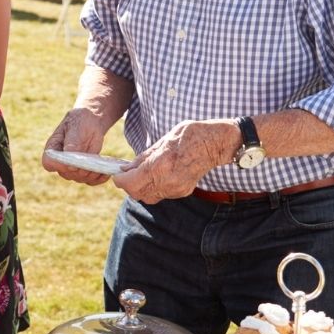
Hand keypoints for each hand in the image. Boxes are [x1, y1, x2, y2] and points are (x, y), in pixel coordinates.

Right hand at [41, 108, 112, 185]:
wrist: (90, 122)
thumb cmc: (79, 121)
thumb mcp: (75, 128)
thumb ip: (71, 144)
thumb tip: (71, 165)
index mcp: (53, 149)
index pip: (49, 163)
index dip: (59, 165)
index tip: (72, 163)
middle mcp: (60, 162)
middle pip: (67, 174)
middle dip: (81, 170)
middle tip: (92, 163)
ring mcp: (72, 169)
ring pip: (80, 178)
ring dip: (92, 174)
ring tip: (102, 166)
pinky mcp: (84, 172)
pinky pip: (91, 181)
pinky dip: (99, 179)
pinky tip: (106, 172)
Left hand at [113, 119, 235, 203]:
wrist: (216, 143)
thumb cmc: (190, 136)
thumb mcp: (163, 141)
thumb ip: (144, 157)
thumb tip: (128, 168)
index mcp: (160, 165)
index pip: (130, 183)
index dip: (120, 179)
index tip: (118, 174)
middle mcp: (167, 181)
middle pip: (137, 193)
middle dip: (129, 185)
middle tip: (128, 174)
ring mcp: (176, 189)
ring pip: (148, 197)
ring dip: (140, 188)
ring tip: (142, 174)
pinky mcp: (183, 191)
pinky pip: (161, 195)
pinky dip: (154, 188)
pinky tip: (158, 176)